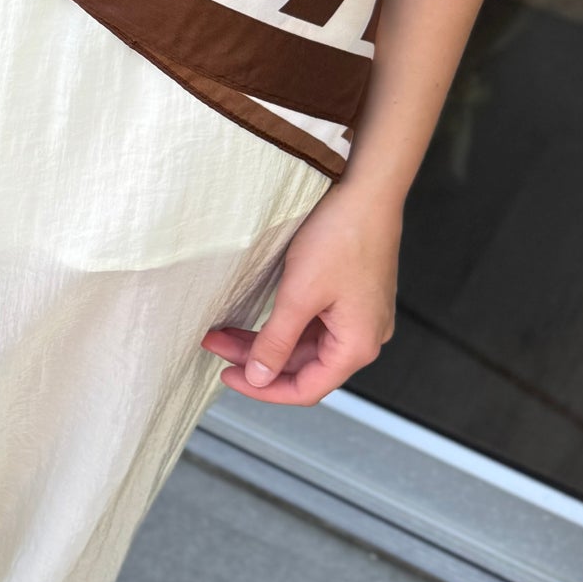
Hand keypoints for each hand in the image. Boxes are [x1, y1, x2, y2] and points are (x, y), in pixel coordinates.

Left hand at [202, 178, 400, 408]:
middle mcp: (364, 338)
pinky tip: (254, 319)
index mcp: (357, 346)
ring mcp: (359, 318)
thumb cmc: (341, 237)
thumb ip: (276, 342)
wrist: (367, 192)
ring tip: (223, 332)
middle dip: (257, 360)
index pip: (306, 389)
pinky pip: (314, 324)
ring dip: (266, 341)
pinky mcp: (351, 299)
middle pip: (303, 367)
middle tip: (215, 345)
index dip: (263, 389)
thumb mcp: (298, 295)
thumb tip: (258, 378)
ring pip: (305, 345)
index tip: (227, 377)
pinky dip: (283, 325)